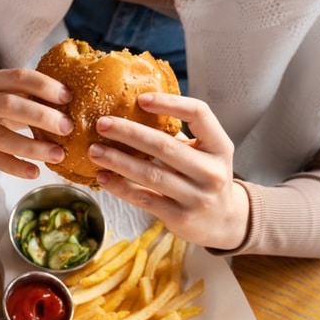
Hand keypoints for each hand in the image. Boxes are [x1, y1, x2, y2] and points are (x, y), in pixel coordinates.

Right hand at [0, 69, 73, 178]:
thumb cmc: (6, 102)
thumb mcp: (16, 90)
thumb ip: (38, 93)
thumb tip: (80, 100)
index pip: (19, 77)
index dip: (44, 86)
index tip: (68, 97)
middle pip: (8, 106)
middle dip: (41, 117)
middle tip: (67, 128)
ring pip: (1, 138)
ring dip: (32, 148)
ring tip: (58, 155)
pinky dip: (17, 168)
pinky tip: (36, 172)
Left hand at [88, 93, 250, 250]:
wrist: (224, 221)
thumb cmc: (205, 177)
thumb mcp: (205, 154)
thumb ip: (179, 137)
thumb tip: (131, 114)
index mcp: (220, 146)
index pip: (199, 114)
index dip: (170, 103)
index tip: (141, 98)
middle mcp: (212, 171)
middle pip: (165, 146)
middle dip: (129, 132)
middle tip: (103, 124)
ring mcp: (197, 196)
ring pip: (150, 174)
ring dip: (118, 160)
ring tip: (94, 150)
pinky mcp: (180, 217)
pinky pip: (144, 198)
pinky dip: (120, 186)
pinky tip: (103, 177)